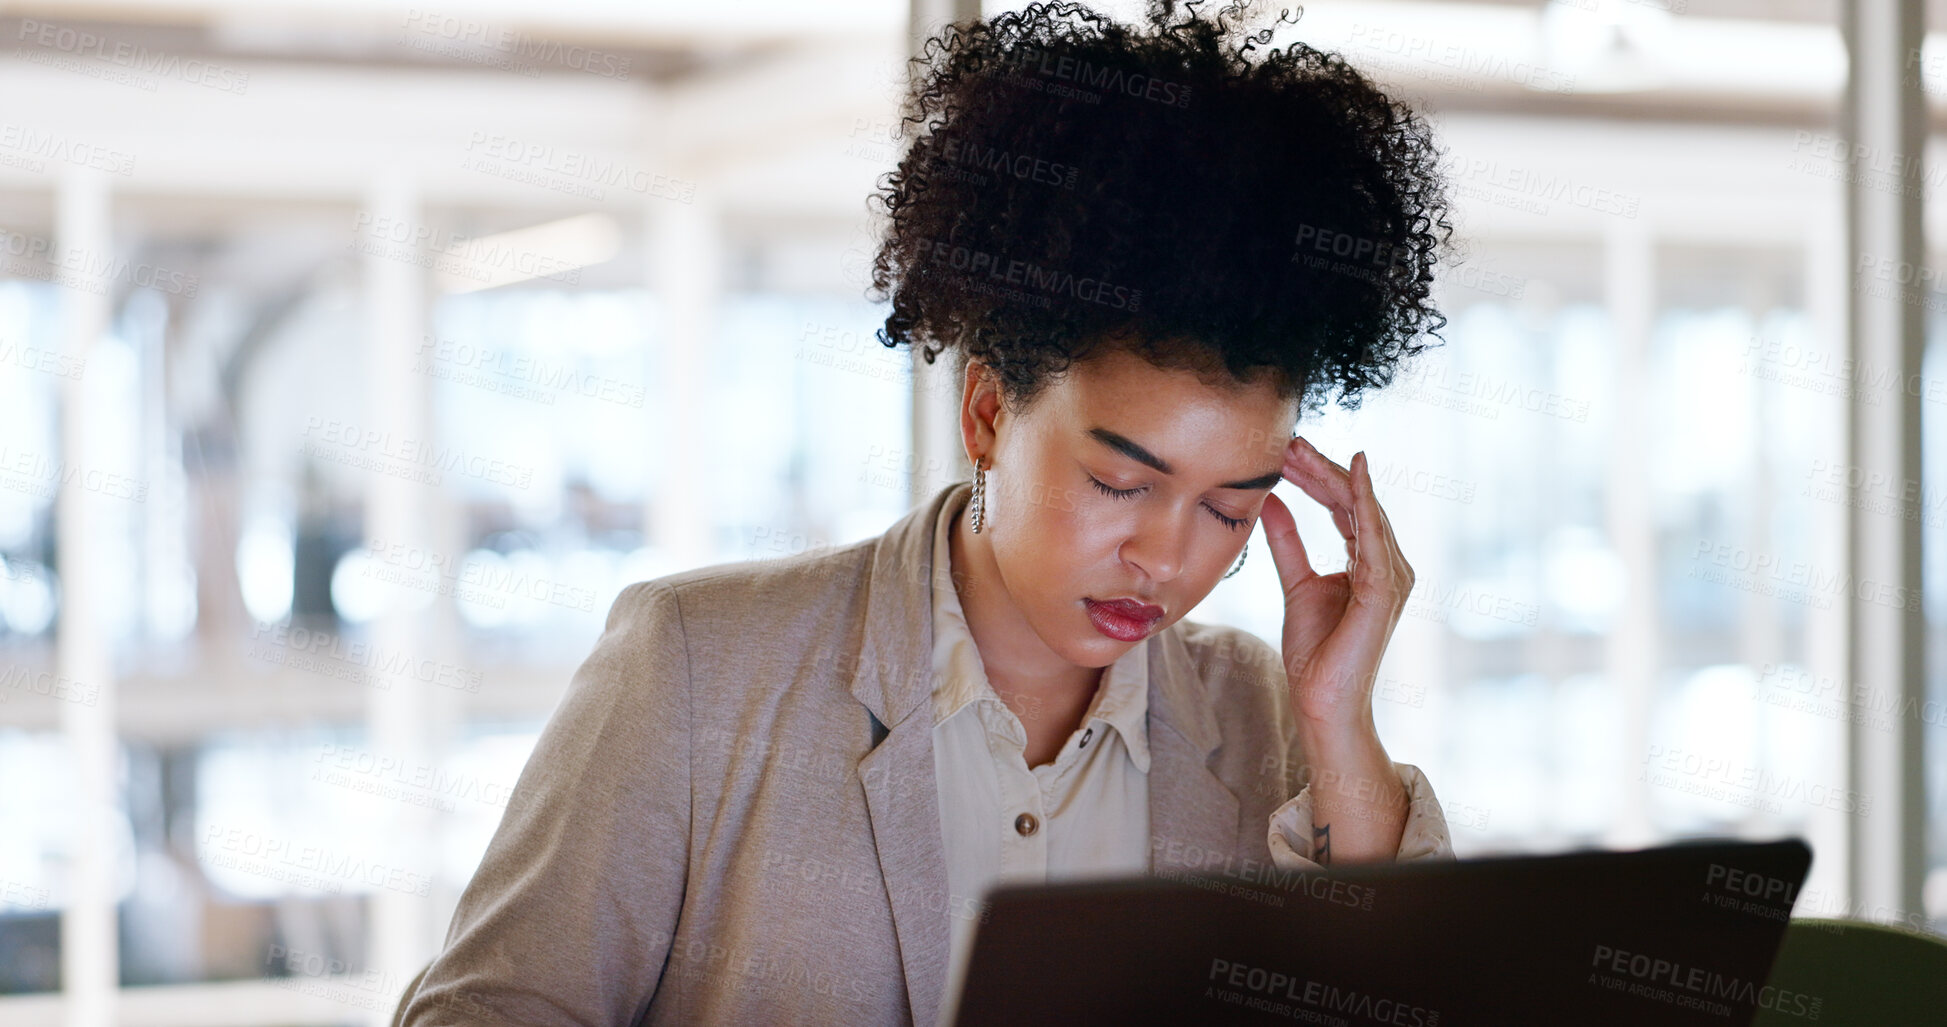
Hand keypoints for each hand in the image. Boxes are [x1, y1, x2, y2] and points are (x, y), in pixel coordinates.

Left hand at [1257, 436, 1415, 730]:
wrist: (1322, 699)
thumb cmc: (1315, 650)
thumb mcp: (1295, 583)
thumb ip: (1287, 542)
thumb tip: (1270, 500)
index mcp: (1368, 560)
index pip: (1343, 505)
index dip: (1315, 475)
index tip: (1284, 450)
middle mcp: (1387, 561)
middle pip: (1354, 499)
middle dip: (1320, 467)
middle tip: (1287, 440)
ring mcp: (1391, 573)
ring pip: (1361, 507)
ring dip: (1330, 474)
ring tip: (1298, 449)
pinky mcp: (1385, 587)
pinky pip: (1372, 532)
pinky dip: (1364, 498)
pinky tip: (1353, 469)